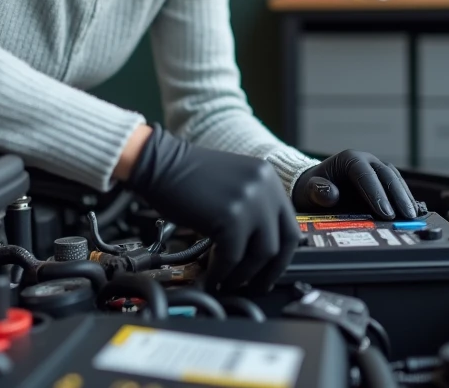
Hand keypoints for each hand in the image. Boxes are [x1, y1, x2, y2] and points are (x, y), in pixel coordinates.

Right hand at [124, 126, 298, 293]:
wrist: (159, 163)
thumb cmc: (187, 177)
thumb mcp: (232, 184)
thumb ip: (252, 207)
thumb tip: (259, 247)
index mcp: (268, 178)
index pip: (289, 224)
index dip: (282, 254)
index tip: (270, 270)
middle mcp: (266, 187)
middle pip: (284, 242)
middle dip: (270, 271)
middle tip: (256, 286)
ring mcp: (250, 201)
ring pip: (262, 254)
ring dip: (244, 275)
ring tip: (228, 281)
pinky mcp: (231, 217)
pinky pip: (233, 257)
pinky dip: (221, 273)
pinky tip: (211, 277)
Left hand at [291, 150, 418, 219]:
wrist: (315, 187)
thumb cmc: (312, 189)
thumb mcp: (309, 191)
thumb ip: (318, 191)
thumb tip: (331, 194)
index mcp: (349, 159)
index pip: (365, 174)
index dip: (376, 193)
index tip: (386, 212)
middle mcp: (366, 160)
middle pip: (386, 175)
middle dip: (397, 196)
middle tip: (406, 216)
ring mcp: (376, 169)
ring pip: (395, 179)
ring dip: (404, 197)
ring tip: (412, 216)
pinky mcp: (383, 180)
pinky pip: (397, 186)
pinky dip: (405, 197)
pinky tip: (412, 212)